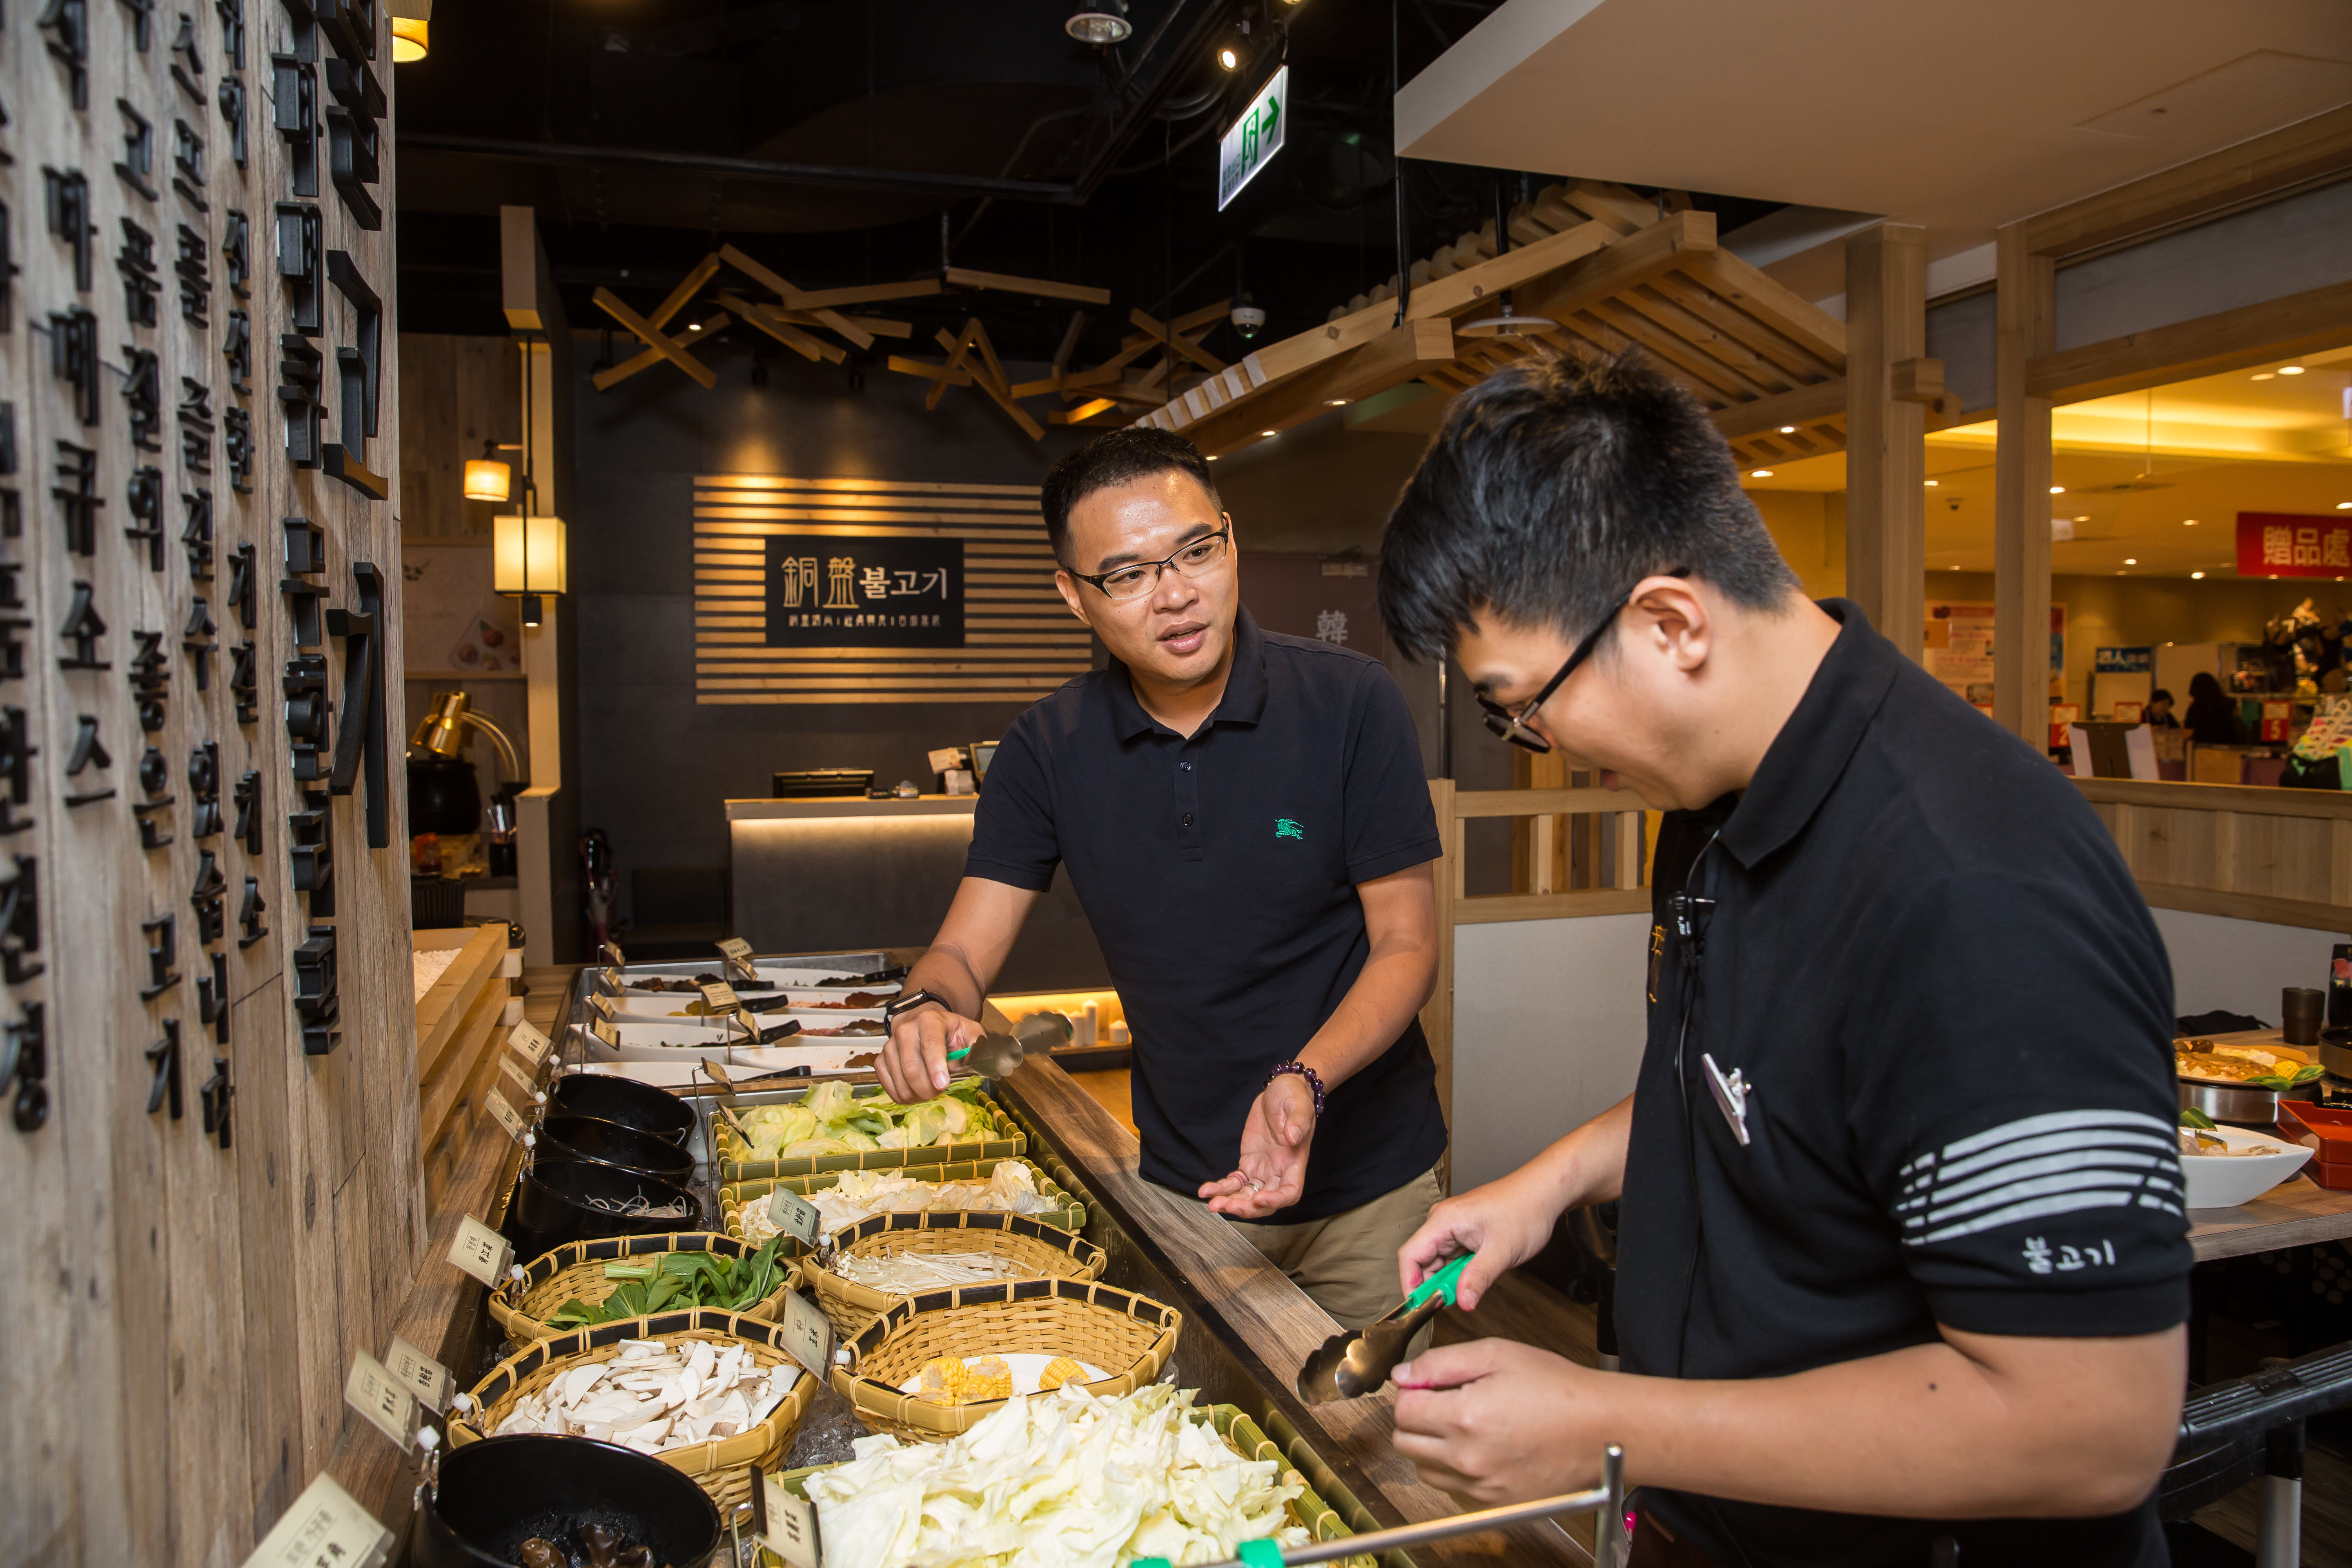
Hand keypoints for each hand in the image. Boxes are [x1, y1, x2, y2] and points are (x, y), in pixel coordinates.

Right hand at [877, 1002, 982, 1102]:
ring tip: (929, 1090)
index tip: (943, 1084)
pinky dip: (903, 1095)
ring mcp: (890, 1045)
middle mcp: (905, 1030)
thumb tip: (983, 1060)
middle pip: (911, 1068)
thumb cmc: (947, 1030)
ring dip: (917, 1094)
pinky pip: (887, 1085)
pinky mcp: (881, 1059)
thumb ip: (978, 1045)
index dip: (936, 1067)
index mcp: (929, 1021)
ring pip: (900, 1081)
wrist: (922, 1021)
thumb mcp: (969, 1031)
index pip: (930, 1044)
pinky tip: (915, 1091)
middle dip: (928, 1088)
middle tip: (939, 1090)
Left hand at [1198, 1073, 1315, 1217]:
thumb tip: (1293, 1137)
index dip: (1276, 1200)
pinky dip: (1221, 1188)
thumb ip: (1298, 1121)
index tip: (1259, 1198)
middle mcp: (1279, 1171)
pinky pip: (1235, 1182)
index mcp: (1294, 1162)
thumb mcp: (1298, 1105)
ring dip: (1230, 1202)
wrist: (1280, 1090)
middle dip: (1247, 1207)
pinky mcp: (1248, 1163)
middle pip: (1265, 1201)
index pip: (1290, 1192)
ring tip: (1212, 1204)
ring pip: (1247, 1195)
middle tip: (1228, 1206)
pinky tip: (1206, 1191)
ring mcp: (1262, 1169)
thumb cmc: (1294, 1097)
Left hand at [1392, 1340, 1613, 1504]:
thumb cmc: (1557, 1389)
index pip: (1402, 1410)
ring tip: (1463, 1425)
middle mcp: (1468, 1458)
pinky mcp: (1495, 1503)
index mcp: (1465, 1417)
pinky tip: (1479, 1448)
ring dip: (1431, 1447)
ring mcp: (1481, 1486)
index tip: (1427, 1385)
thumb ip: (1441, 1363)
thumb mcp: (1496, 1354)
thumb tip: (1403, 1374)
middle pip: (1405, 1443)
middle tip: (1442, 1402)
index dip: (1411, 1391)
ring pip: (1425, 1470)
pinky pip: (1452, 1489)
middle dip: (1415, 1419)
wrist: (1601, 1428)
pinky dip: (1454, 1470)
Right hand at [1396, 1165, 1562, 1310]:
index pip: (1409, 1256)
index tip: (1422, 1307)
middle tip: (1455, 1302)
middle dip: (1434, 1287)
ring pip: (1437, 1264)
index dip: (1410, 1284)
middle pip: (1421, 1263)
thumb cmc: (1525, 1210)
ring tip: (1473, 1285)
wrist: (1543, 1193)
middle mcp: (1442, 1223)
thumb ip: (1478, 1278)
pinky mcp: (1462, 1234)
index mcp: (1443, 1220)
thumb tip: (1462, 1303)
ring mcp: (1452, 1228)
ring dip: (1450, 1280)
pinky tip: (1477, 1275)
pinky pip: (1451, 1260)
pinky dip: (1460, 1273)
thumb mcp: (1502, 1250)